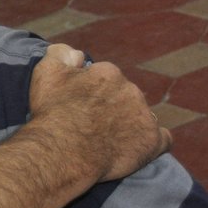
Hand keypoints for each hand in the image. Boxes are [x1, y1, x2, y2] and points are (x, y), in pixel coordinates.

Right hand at [28, 42, 169, 181]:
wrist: (63, 153)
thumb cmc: (52, 114)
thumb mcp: (46, 72)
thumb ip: (61, 54)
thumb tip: (77, 54)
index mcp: (107, 73)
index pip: (103, 77)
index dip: (91, 92)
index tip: (80, 105)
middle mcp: (130, 90)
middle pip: (123, 95)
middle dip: (111, 106)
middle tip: (91, 124)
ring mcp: (143, 116)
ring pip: (141, 115)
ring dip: (129, 123)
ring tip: (108, 140)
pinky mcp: (152, 141)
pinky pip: (162, 139)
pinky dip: (151, 141)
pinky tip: (137, 147)